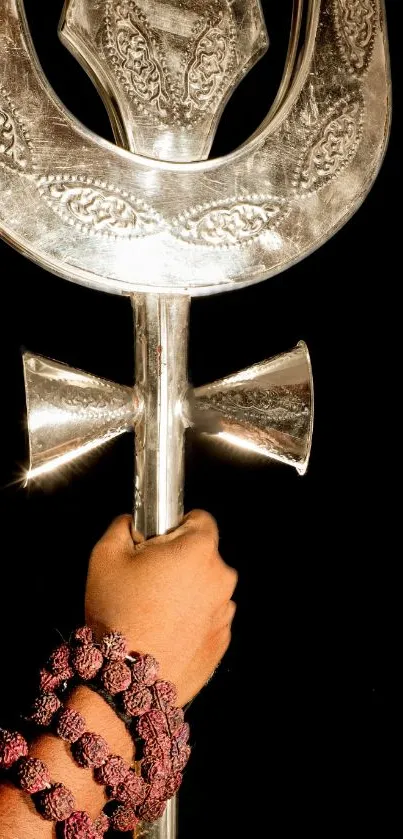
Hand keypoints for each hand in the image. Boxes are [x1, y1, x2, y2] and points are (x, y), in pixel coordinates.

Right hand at [85, 510, 237, 705]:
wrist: (129, 680)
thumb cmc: (118, 614)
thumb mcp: (105, 556)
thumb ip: (121, 527)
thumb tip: (131, 522)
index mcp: (199, 549)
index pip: (200, 519)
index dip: (176, 526)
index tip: (157, 543)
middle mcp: (221, 577)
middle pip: (203, 556)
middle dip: (180, 562)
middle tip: (147, 581)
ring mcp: (225, 611)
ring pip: (206, 588)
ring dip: (187, 592)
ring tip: (153, 611)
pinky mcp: (222, 640)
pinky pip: (207, 618)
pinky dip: (191, 620)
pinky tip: (164, 631)